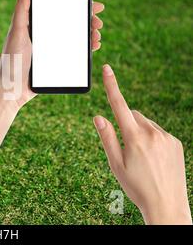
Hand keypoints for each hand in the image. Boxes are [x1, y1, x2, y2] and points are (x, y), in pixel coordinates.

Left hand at [1, 0, 103, 107]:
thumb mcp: (16, 32)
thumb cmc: (10, 59)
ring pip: (75, 36)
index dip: (78, 4)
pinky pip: (74, 52)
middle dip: (88, 20)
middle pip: (71, 22)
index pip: (60, 8)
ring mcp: (52, 48)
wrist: (12, 88)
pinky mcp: (56, 62)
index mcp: (36, 23)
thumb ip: (21, 10)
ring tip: (96, 35)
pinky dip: (86, 48)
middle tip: (98, 22)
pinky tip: (93, 46)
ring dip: (89, 33)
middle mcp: (46, 34)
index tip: (93, 3)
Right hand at [93, 64, 191, 224]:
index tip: (107, 69)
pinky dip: (152, 139)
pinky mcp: (176, 143)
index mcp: (134, 138)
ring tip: (142, 158)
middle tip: (126, 148)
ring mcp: (167, 137)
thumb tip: (98, 117)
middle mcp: (153, 133)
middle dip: (126, 124)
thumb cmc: (136, 186)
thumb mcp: (115, 164)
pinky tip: (153, 158)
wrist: (166, 205)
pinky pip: (159, 132)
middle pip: (133, 115)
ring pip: (146, 124)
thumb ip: (107, 138)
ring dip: (139, 132)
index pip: (119, 105)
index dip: (111, 85)